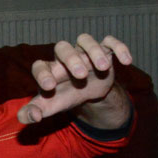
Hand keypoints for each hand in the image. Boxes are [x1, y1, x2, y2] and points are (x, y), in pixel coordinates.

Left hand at [17, 34, 133, 129]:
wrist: (85, 92)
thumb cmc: (63, 96)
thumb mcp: (48, 106)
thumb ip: (31, 113)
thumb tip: (31, 117)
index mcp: (49, 69)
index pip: (40, 66)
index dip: (42, 74)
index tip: (49, 87)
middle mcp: (64, 57)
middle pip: (62, 48)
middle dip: (71, 60)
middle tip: (80, 75)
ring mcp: (84, 52)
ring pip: (85, 40)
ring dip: (94, 51)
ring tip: (103, 68)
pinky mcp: (103, 52)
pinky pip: (110, 42)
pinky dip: (119, 47)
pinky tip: (126, 62)